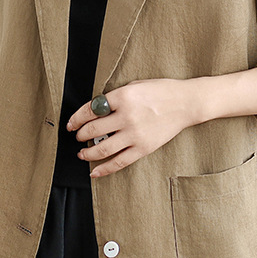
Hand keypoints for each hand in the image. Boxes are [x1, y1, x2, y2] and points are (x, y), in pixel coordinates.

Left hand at [66, 78, 196, 178]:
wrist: (185, 103)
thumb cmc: (161, 92)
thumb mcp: (134, 86)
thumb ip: (115, 98)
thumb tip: (95, 110)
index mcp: (122, 97)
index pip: (90, 109)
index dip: (76, 118)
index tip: (71, 124)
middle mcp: (127, 116)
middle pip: (92, 130)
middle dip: (80, 134)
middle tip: (78, 136)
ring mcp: (135, 134)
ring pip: (102, 148)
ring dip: (87, 152)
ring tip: (82, 153)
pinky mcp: (143, 148)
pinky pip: (119, 162)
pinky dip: (103, 169)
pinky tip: (94, 171)